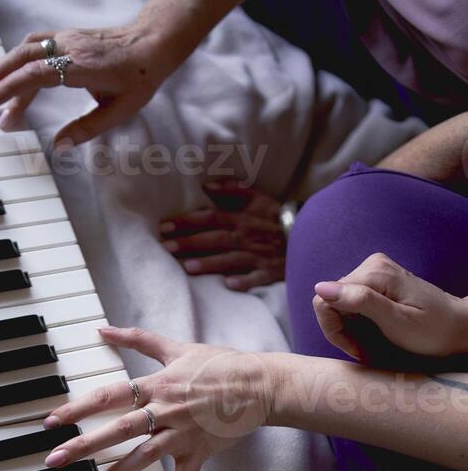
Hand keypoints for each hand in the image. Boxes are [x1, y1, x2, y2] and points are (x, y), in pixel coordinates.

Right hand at [0, 20, 172, 143]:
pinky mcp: (65, 37)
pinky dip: (15, 59)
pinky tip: (7, 74)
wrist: (151, 43)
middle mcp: (69, 48)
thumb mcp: (119, 111)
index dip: (11, 88)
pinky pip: (33, 45)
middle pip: (22, 57)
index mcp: (81, 67)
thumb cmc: (138, 79)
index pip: (37, 74)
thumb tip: (59, 146)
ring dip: (1, 67)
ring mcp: (66, 39)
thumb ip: (88, 128)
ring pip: (24, 49)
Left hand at [43, 326, 273, 470]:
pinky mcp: (200, 453)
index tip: (51, 421)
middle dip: (85, 445)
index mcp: (156, 386)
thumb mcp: (176, 347)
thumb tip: (103, 328)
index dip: (78, 407)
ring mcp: (182, 435)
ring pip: (144, 457)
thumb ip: (137, 339)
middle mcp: (165, 411)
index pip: (108, 396)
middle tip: (55, 460)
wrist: (260, 384)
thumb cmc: (219, 364)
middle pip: (118, 429)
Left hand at [158, 179, 286, 290]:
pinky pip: (257, 277)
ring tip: (188, 268)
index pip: (209, 217)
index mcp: (240, 217)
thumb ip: (231, 189)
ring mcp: (257, 255)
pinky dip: (245, 280)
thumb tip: (206, 185)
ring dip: (210, 263)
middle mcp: (245, 236)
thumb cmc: (275, 215)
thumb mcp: (257, 196)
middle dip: (189, 243)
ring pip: (231, 259)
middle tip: (166, 248)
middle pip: (214, 238)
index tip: (164, 226)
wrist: (308, 232)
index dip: (186, 221)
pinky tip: (229, 285)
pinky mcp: (269, 271)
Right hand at [313, 253, 467, 359]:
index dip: (335, 331)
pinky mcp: (375, 281)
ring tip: (368, 345)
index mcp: (374, 273)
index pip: (325, 300)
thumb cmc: (432, 330)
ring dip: (347, 330)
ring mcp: (373, 272)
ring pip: (336, 303)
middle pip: (329, 301)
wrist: (456, 327)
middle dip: (341, 331)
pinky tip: (371, 333)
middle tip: (363, 351)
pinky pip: (348, 302)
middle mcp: (370, 266)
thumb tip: (321, 288)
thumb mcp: (396, 321)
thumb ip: (360, 302)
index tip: (356, 349)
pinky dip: (355, 324)